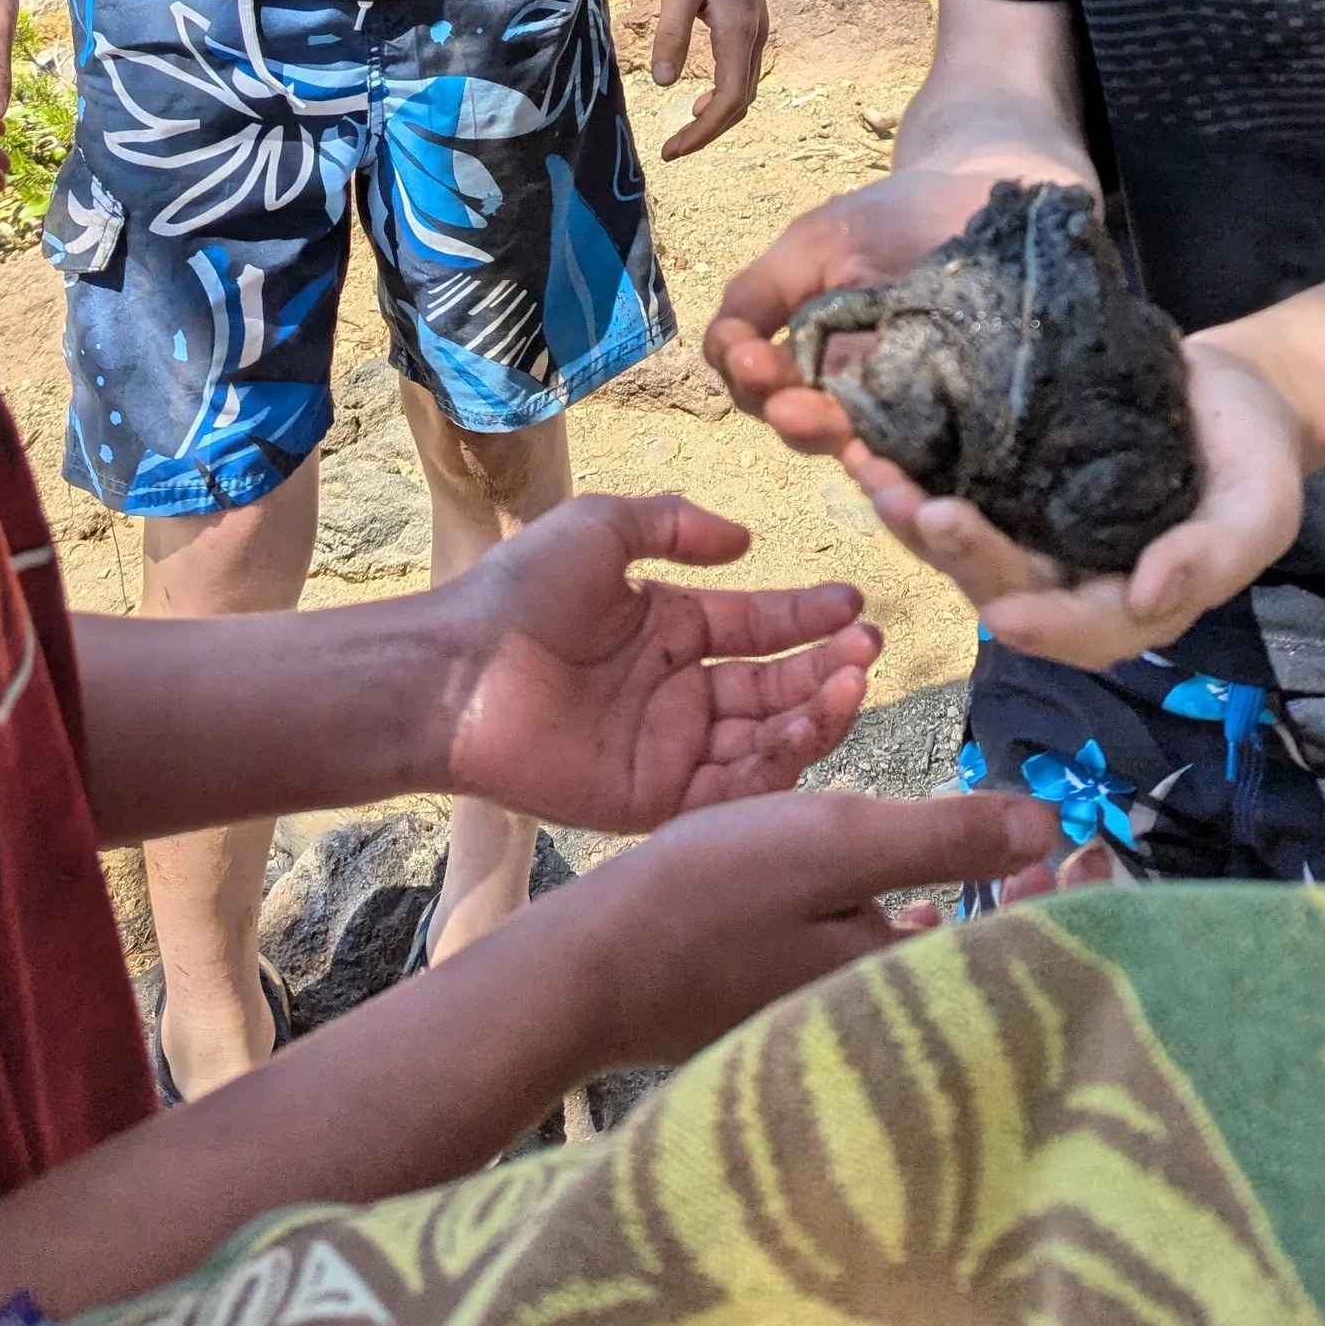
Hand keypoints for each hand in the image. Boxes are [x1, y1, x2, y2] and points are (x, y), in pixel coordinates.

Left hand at [438, 494, 881, 826]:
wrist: (456, 671)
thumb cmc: (516, 593)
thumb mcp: (600, 528)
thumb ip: (674, 524)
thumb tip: (746, 541)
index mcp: (668, 629)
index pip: (757, 627)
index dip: (807, 616)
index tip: (856, 605)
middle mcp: (677, 692)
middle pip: (774, 687)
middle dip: (826, 669)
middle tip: (868, 649)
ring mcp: (668, 750)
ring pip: (764, 741)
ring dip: (814, 714)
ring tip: (850, 682)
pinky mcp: (653, 801)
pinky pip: (729, 791)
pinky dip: (775, 769)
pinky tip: (805, 730)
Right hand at [557, 785, 1060, 1072]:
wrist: (593, 967)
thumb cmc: (709, 896)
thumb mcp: (833, 842)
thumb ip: (943, 837)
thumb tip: (1052, 829)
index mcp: (908, 982)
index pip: (1026, 948)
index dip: (1072, 897)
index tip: (1095, 846)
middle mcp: (888, 1020)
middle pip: (990, 966)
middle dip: (1034, 909)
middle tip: (1068, 856)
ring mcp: (843, 1026)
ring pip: (940, 971)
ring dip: (979, 918)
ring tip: (1005, 872)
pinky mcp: (804, 1020)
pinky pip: (888, 979)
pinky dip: (917, 936)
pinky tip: (909, 910)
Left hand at [650, 0, 766, 157]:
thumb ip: (672, 35)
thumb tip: (664, 84)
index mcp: (739, 33)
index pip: (727, 101)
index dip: (700, 132)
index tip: (670, 150)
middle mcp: (756, 38)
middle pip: (740, 104)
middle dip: (708, 132)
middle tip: (673, 149)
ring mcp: (759, 30)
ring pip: (745, 90)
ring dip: (718, 116)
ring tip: (684, 132)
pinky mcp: (753, 21)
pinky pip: (744, 73)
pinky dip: (725, 95)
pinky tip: (700, 97)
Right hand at [703, 167, 1004, 423]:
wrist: (989, 201)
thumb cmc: (896, 220)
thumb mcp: (817, 245)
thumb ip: (760, 294)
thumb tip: (720, 350)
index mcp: (806, 360)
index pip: (759, 387)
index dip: (746, 375)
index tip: (743, 355)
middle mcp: (849, 396)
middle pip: (800, 422)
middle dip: (781, 407)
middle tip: (771, 388)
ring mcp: (904, 413)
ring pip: (854, 440)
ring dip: (824, 431)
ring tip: (804, 415)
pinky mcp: (957, 421)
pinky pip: (917, 444)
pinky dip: (893, 446)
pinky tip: (874, 437)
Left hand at [840, 334, 1310, 672]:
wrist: (1230, 393)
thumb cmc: (1254, 458)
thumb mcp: (1260, 509)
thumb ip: (1213, 559)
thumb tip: (1150, 598)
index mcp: (1131, 606)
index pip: (1083, 633)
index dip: (1045, 627)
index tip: (1005, 613)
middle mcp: (1067, 582)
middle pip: (1004, 586)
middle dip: (957, 555)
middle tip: (919, 510)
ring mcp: (1031, 533)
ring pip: (962, 543)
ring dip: (912, 515)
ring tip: (875, 472)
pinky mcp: (1006, 483)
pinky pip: (952, 483)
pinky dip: (911, 466)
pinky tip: (871, 437)